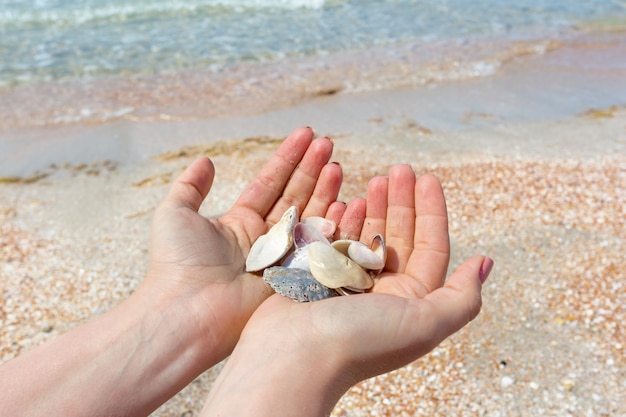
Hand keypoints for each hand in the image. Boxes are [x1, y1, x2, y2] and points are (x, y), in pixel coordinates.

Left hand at [141, 126, 351, 362]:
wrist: (189, 310)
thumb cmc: (178, 263)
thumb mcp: (176, 214)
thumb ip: (190, 186)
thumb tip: (205, 161)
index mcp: (241, 223)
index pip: (271, 183)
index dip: (289, 158)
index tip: (306, 134)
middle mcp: (265, 239)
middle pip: (295, 196)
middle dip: (312, 168)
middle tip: (328, 143)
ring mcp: (284, 258)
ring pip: (311, 217)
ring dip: (326, 190)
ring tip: (337, 164)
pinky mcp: (298, 277)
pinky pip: (322, 246)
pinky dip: (336, 224)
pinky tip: (348, 201)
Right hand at [200, 165, 492, 416]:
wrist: (293, 356)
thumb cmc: (360, 341)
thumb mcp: (423, 323)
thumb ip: (460, 297)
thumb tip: (485, 263)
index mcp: (410, 302)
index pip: (430, 247)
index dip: (432, 212)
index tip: (427, 178)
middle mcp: (382, 293)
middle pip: (398, 236)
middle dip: (402, 202)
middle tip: (399, 169)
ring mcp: (348, 282)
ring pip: (367, 236)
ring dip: (374, 207)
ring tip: (375, 180)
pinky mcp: (318, 275)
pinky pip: (335, 240)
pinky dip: (343, 220)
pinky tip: (347, 201)